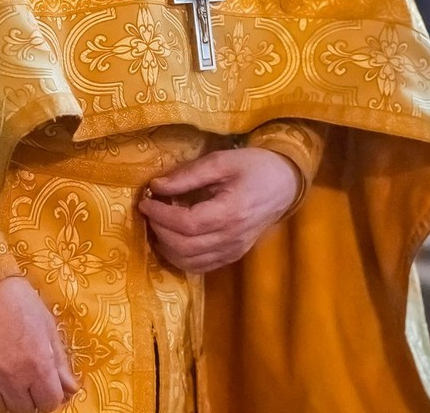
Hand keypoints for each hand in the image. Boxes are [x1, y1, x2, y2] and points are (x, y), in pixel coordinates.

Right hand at [0, 275, 79, 411]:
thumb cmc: (18, 300)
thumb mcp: (46, 325)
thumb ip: (59, 361)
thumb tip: (71, 389)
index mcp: (37, 365)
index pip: (50, 403)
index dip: (50, 395)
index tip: (45, 385)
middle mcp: (13, 379)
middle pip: (25, 409)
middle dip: (29, 396)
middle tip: (25, 376)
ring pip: (1, 407)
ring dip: (7, 395)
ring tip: (6, 371)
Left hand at [139, 147, 300, 273]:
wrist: (284, 183)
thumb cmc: (253, 166)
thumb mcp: (221, 161)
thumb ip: (188, 175)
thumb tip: (156, 186)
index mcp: (230, 212)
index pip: (186, 223)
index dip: (160, 215)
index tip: (145, 201)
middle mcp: (232, 238)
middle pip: (185, 247)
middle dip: (159, 230)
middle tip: (148, 211)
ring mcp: (233, 251)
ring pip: (190, 262)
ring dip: (166, 247)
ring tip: (157, 225)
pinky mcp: (233, 256)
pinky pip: (201, 267)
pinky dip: (180, 258)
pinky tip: (171, 240)